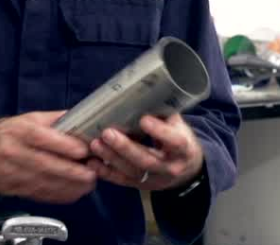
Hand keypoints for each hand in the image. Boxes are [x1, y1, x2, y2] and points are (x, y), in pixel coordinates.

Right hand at [0, 111, 96, 204]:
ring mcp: (8, 172)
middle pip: (43, 164)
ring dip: (67, 186)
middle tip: (92, 173)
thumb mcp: (27, 119)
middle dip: (70, 171)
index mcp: (18, 130)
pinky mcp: (9, 188)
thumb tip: (83, 118)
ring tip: (88, 185)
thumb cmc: (7, 132)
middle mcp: (11, 151)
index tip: (83, 151)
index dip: (63, 145)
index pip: (41, 138)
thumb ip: (54, 120)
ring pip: (41, 182)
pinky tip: (73, 193)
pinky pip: (36, 194)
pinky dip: (57, 195)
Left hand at [88, 113, 203, 190]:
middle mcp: (170, 167)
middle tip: (107, 133)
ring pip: (132, 171)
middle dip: (126, 147)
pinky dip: (106, 173)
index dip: (159, 131)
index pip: (174, 141)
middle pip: (147, 160)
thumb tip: (144, 94)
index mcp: (184, 149)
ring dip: (111, 158)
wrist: (187, 170)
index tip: (143, 119)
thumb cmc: (179, 140)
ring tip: (95, 144)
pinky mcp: (141, 185)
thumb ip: (164, 114)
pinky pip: (122, 181)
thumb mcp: (179, 126)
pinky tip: (92, 163)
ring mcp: (155, 179)